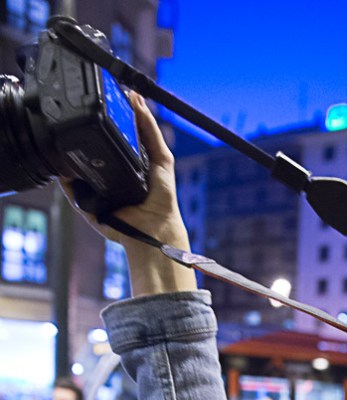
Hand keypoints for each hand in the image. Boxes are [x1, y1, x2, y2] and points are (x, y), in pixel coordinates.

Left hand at [62, 93, 195, 296]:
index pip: (116, 144)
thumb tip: (58, 174)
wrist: (148, 236)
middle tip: (110, 95)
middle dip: (122, 113)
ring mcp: (152, 163)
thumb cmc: (126, 227)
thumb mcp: (91, 209)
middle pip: (131, 132)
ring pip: (143, 129)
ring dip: (135, 109)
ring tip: (124, 92)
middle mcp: (139, 166)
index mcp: (124, 174)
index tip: (97, 110)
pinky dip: (146, 118)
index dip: (108, 126)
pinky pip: (154, 136)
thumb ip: (74, 193)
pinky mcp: (163, 163)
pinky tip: (138, 103)